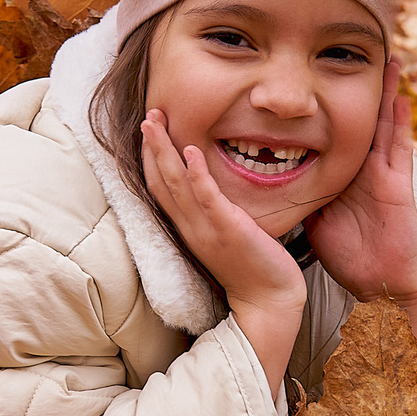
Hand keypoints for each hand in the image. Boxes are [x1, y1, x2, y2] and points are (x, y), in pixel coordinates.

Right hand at [142, 109, 307, 381]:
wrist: (268, 301)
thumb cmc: (253, 267)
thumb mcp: (226, 234)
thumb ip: (215, 212)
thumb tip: (215, 187)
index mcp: (188, 227)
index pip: (159, 187)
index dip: (151, 157)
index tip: (150, 129)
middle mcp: (190, 227)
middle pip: (160, 180)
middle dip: (151, 145)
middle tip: (149, 114)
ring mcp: (206, 229)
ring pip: (175, 184)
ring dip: (164, 150)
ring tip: (156, 121)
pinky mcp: (228, 229)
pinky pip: (207, 197)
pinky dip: (197, 173)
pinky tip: (193, 150)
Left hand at [310, 61, 416, 364]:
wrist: (378, 282)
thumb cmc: (348, 253)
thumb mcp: (315, 216)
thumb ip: (298, 194)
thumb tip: (266, 180)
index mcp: (344, 173)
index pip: (335, 131)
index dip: (331, 104)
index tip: (322, 75)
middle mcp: (364, 167)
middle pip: (360, 118)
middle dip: (361, 87)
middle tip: (358, 49)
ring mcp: (383, 173)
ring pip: (384, 124)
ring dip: (388, 92)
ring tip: (390, 59)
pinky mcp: (397, 185)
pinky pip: (400, 149)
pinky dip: (402, 122)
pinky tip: (402, 97)